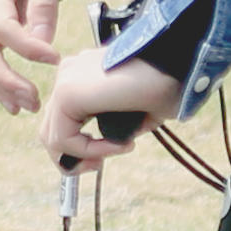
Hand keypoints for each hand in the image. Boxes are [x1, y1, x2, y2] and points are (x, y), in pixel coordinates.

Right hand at [0, 0, 85, 114]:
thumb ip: (45, 3)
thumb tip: (42, 45)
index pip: (0, 26)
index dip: (25, 48)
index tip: (55, 59)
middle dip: (6, 79)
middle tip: (35, 100)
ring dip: (2, 85)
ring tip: (30, 105)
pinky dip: (1, 79)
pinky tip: (16, 100)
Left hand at [41, 48, 182, 174]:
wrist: (179, 66)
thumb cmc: (168, 84)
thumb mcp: (137, 111)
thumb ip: (115, 126)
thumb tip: (107, 145)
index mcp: (82, 74)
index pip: (64, 119)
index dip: (82, 147)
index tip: (111, 152)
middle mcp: (69, 74)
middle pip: (51, 129)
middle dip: (75, 156)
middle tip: (98, 165)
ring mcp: (65, 81)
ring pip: (54, 138)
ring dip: (84, 156)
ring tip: (113, 153)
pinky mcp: (67, 92)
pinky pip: (64, 138)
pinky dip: (89, 151)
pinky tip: (118, 146)